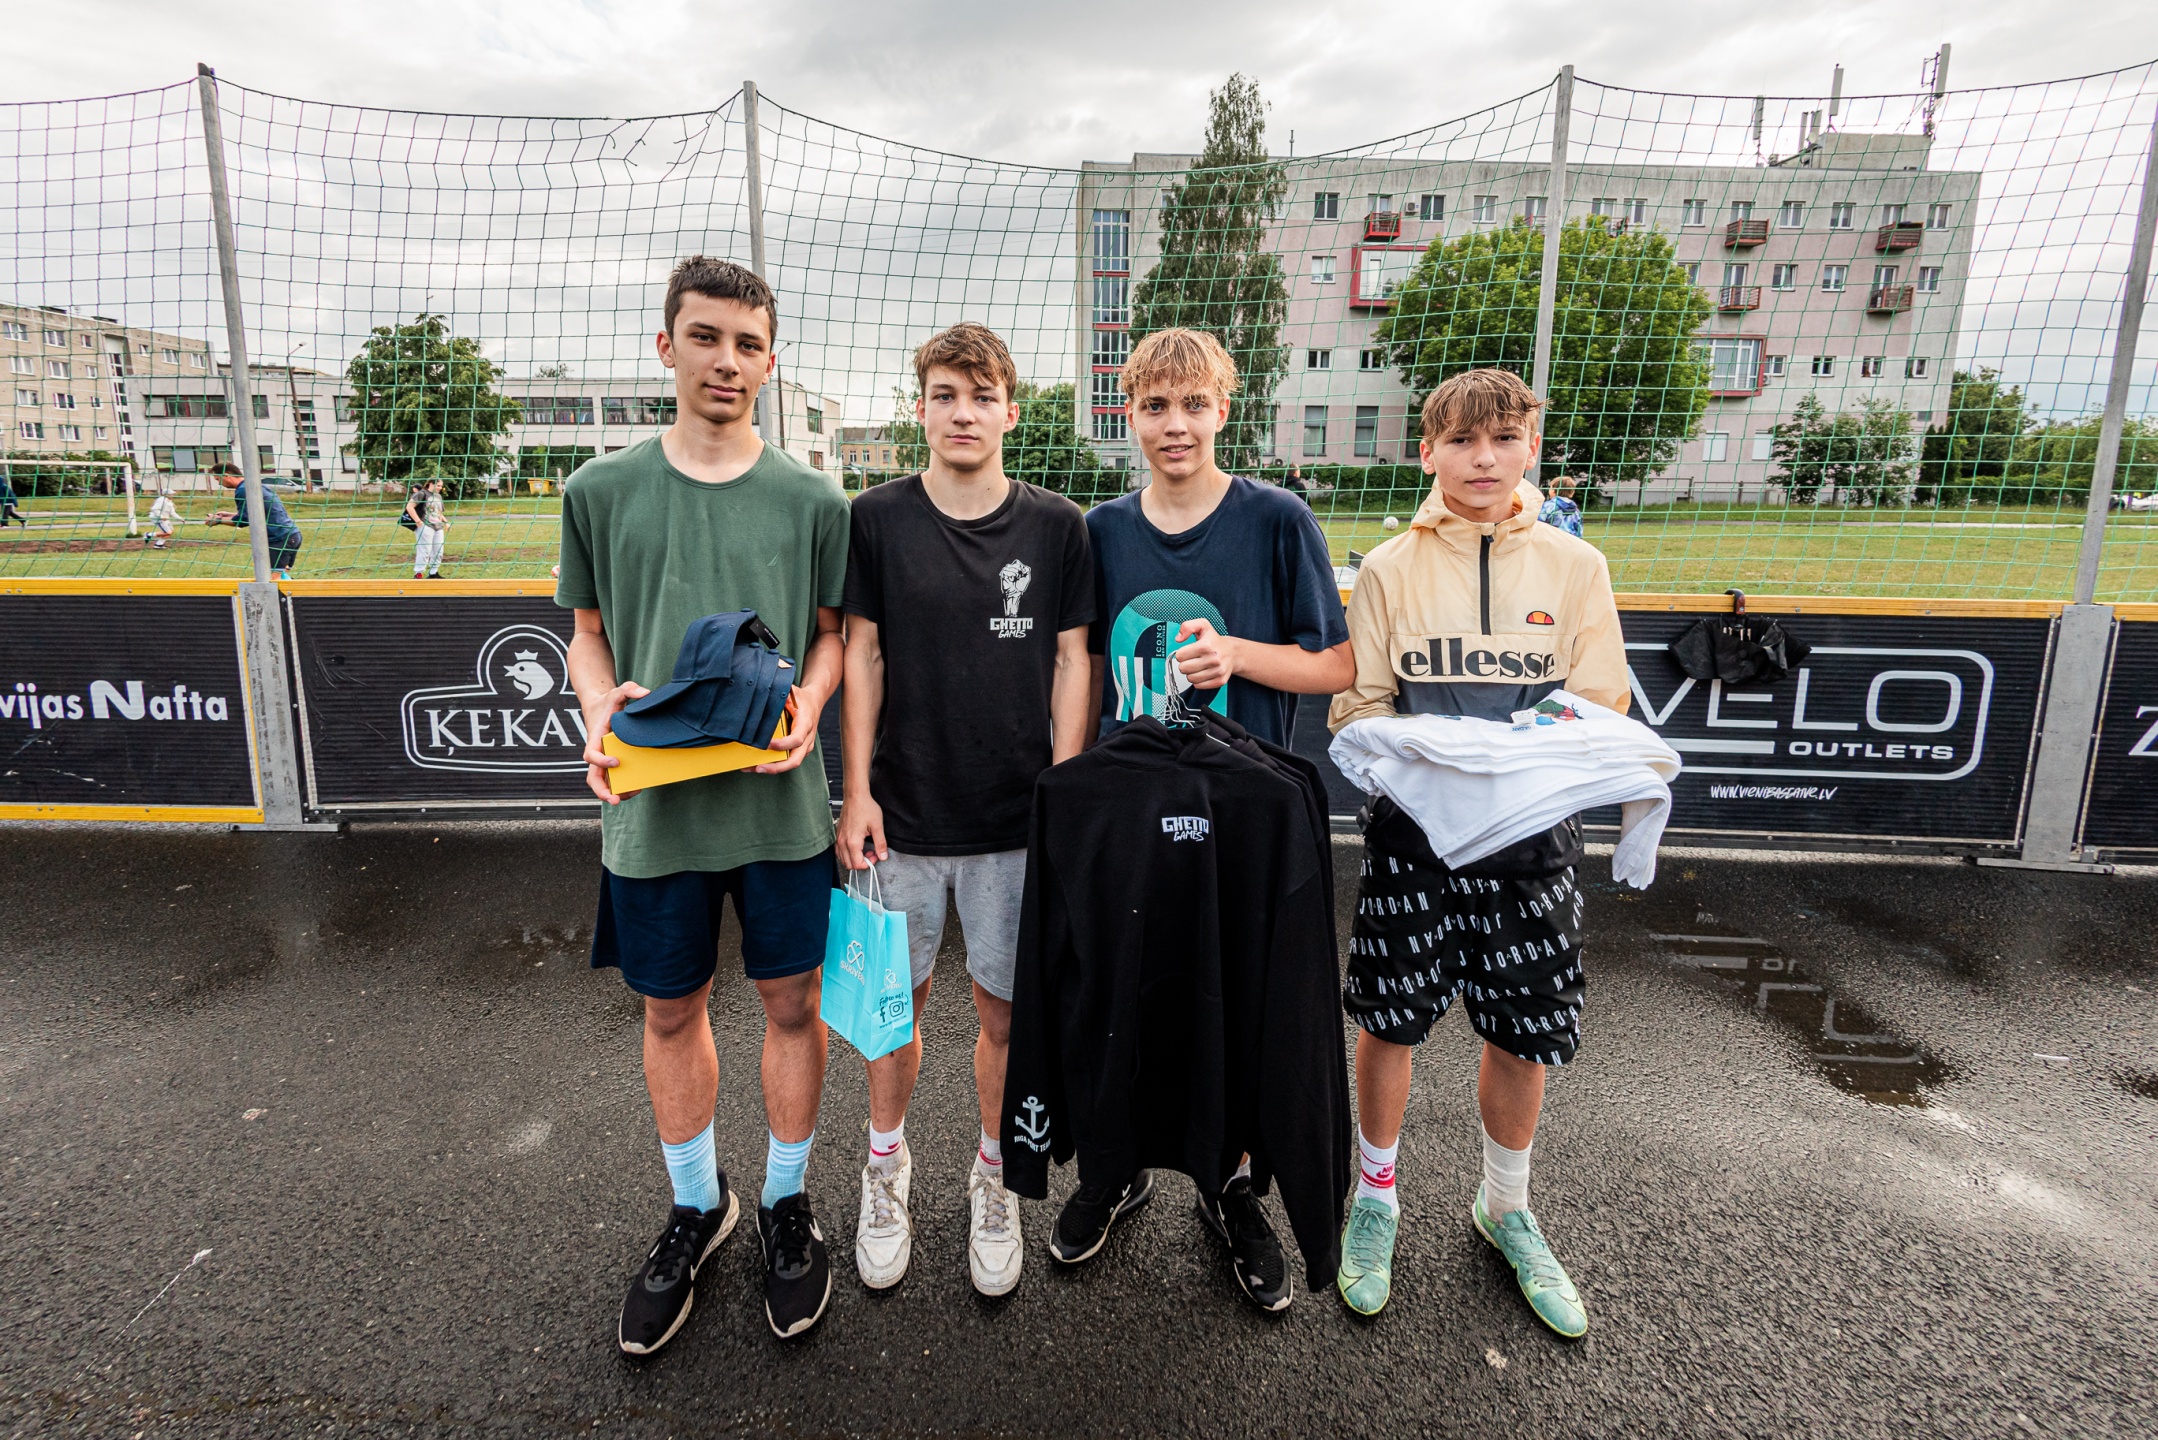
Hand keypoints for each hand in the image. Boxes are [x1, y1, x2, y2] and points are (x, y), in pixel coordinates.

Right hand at [580, 680, 649, 803]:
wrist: (600, 707)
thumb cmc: (608, 702)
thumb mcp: (617, 691)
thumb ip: (629, 688)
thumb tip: (646, 694)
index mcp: (595, 739)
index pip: (590, 755)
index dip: (601, 761)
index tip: (617, 761)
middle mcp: (597, 753)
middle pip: (592, 778)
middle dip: (601, 791)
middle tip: (614, 800)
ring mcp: (603, 760)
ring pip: (603, 783)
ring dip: (615, 792)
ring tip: (634, 793)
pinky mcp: (612, 763)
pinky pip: (614, 779)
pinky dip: (623, 786)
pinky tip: (638, 786)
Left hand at [752, 688, 822, 774]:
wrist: (815, 702)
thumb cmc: (801, 698)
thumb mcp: (792, 692)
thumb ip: (780, 695)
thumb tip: (764, 696)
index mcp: (806, 724)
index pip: (796, 740)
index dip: (782, 744)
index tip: (767, 744)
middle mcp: (807, 739)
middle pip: (795, 760)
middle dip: (776, 767)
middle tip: (758, 768)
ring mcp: (805, 746)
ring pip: (791, 763)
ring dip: (771, 768)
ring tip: (751, 768)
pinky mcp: (799, 750)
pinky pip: (787, 760)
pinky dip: (773, 764)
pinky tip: (756, 764)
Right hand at [837, 793, 887, 870]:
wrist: (855, 796)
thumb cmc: (865, 807)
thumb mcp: (877, 826)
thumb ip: (881, 844)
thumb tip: (883, 856)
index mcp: (852, 841)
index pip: (857, 864)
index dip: (868, 864)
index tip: (875, 856)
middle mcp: (843, 842)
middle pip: (849, 865)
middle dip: (861, 863)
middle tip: (871, 853)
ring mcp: (838, 839)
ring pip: (843, 859)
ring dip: (854, 859)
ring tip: (865, 850)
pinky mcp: (837, 835)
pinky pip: (839, 851)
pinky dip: (847, 854)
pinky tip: (856, 847)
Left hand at [1171, 617, 1238, 690]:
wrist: (1233, 652)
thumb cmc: (1214, 640)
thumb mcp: (1202, 626)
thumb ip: (1187, 627)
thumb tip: (1178, 639)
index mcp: (1206, 645)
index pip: (1180, 656)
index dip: (1181, 654)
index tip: (1188, 652)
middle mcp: (1213, 658)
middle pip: (1183, 668)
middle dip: (1184, 664)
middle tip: (1192, 660)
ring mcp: (1218, 671)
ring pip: (1190, 678)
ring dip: (1191, 673)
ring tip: (1198, 666)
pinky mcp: (1220, 681)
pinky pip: (1198, 686)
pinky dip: (1198, 681)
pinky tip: (1203, 672)